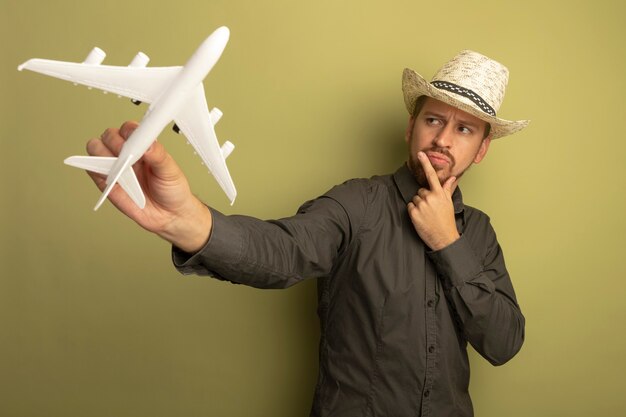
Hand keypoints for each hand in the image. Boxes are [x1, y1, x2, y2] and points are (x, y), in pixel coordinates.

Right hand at [86, 121, 211, 251]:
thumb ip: (159, 155)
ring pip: (95, 148)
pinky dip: (95, 168)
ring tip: (120, 166)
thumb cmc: (172, 190)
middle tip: (127, 156)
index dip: (128, 131)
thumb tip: (148, 144)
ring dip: (103, 153)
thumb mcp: (171, 170)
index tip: (134, 139)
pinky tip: (109, 174)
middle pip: (108, 135)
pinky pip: (92, 169)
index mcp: (142, 146)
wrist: (169, 215)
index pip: (128, 129)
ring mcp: (115, 167)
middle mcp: (127, 153)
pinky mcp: (106, 182)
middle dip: (115, 142)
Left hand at [407, 152, 459, 250]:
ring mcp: (421, 205)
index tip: (421, 154)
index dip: (426, 163)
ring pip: (415, 199)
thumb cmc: (447, 220)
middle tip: (431, 209)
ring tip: (427, 214)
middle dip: (424, 198)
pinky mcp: (414, 213)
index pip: (431, 175)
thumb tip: (451, 178)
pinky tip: (421, 218)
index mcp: (439, 194)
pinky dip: (413, 211)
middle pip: (421, 191)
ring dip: (419, 205)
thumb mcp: (449, 203)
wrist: (444, 238)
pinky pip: (410, 206)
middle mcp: (430, 197)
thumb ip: (447, 189)